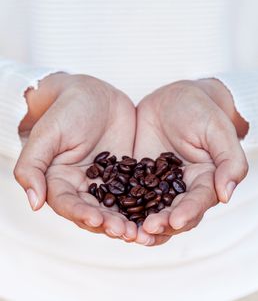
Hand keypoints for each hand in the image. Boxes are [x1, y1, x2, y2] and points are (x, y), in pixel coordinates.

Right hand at [14, 73, 136, 240]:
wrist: (94, 93)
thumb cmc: (66, 109)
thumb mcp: (47, 134)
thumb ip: (33, 166)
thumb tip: (34, 203)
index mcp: (60, 180)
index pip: (68, 204)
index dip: (81, 214)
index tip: (97, 220)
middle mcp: (83, 186)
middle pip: (94, 212)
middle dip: (110, 224)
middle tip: (127, 232)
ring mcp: (106, 181)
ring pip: (116, 208)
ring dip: (128, 221)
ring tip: (143, 231)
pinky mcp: (126, 174)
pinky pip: (135, 192)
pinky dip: (145, 204)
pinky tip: (158, 212)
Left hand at [133, 79, 248, 245]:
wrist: (173, 98)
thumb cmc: (200, 110)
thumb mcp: (217, 130)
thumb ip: (229, 161)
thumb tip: (226, 194)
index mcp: (204, 180)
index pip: (197, 202)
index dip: (187, 212)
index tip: (175, 221)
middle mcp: (181, 188)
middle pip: (173, 213)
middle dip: (160, 224)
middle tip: (145, 231)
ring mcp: (158, 184)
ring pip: (150, 210)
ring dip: (139, 224)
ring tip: (127, 233)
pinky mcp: (138, 176)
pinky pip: (129, 194)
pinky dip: (121, 207)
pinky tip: (110, 214)